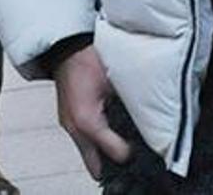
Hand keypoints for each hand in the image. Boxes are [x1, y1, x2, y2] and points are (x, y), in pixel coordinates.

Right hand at [54, 43, 131, 177]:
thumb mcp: (116, 80)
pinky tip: (109, 129)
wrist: (67, 47)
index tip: (142, 144)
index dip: (131, 151)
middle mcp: (75, 129)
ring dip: (104, 152)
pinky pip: (83, 141)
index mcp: (88, 121)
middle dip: (113, 162)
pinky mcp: (68, 120)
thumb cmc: (89, 58)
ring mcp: (69, 126)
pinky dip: (96, 141)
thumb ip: (129, 102)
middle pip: (95, 166)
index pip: (115, 153)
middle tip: (130, 152)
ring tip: (122, 141)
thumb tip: (145, 115)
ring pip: (88, 154)